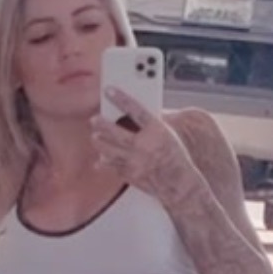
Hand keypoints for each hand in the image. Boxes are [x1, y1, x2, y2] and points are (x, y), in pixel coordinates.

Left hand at [90, 89, 198, 207]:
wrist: (178, 183)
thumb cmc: (175, 156)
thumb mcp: (168, 134)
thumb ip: (152, 123)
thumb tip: (136, 112)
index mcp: (156, 131)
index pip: (136, 110)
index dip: (121, 99)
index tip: (109, 90)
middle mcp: (144, 145)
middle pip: (116, 132)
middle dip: (102, 125)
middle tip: (94, 119)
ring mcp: (135, 162)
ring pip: (110, 150)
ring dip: (100, 143)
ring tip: (95, 137)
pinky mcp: (130, 175)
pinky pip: (113, 167)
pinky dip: (105, 162)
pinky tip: (99, 159)